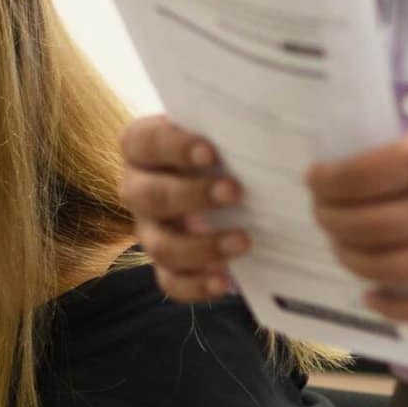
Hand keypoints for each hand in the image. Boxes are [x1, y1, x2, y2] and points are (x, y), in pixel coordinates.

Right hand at [119, 114, 252, 301]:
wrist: (234, 186)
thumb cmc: (226, 148)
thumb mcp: (225, 131)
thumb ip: (232, 126)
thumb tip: (268, 121)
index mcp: (143, 147)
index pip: (145, 142)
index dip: (173, 146)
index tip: (210, 153)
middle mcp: (138, 189)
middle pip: (149, 195)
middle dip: (191, 196)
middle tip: (235, 192)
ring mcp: (149, 230)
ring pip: (159, 245)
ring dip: (200, 246)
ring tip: (243, 241)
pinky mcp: (165, 264)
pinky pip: (170, 282)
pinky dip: (196, 285)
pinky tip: (226, 282)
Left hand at [308, 92, 407, 322]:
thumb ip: (406, 153)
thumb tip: (354, 179)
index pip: (357, 179)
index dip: (326, 182)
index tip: (315, 181)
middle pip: (366, 227)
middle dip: (331, 221)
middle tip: (323, 214)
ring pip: (390, 269)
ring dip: (353, 260)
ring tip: (342, 247)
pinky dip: (395, 307)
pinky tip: (372, 295)